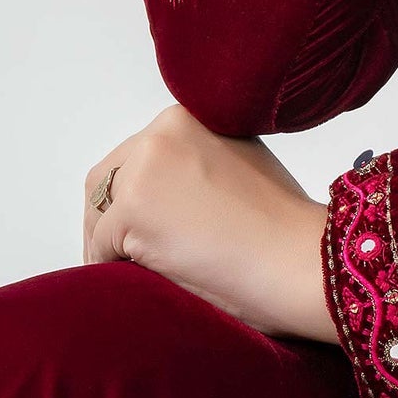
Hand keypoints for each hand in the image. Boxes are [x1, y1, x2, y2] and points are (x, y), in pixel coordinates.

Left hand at [82, 103, 337, 344]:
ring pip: (98, 215)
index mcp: (188, 115)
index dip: (132, 197)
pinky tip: (149, 283)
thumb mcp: (240, 161)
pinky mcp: (133, 210)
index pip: (135, 156)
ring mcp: (145, 169)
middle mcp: (161, 131)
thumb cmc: (283, 224)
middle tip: (124, 259)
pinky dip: (114, 271)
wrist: (300, 257)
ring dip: (111, 246)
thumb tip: (162, 195)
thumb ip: (197, 163)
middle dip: (109, 220)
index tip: (143, 228)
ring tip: (139, 274)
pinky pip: (101, 249)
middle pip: (105, 181)